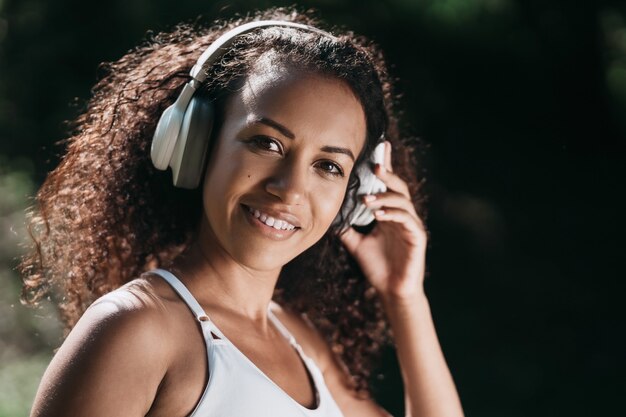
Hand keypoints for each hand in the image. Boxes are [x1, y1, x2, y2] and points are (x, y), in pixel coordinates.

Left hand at [339, 141, 427, 300]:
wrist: (390, 291)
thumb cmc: (376, 267)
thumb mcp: (355, 243)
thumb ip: (345, 227)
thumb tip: (327, 214)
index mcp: (389, 213)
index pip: (387, 185)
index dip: (385, 166)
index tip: (379, 147)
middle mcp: (402, 215)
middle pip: (398, 187)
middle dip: (387, 174)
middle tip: (373, 167)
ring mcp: (411, 225)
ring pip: (402, 201)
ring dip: (384, 197)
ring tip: (366, 200)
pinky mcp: (417, 238)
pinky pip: (407, 220)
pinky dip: (393, 214)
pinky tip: (378, 214)